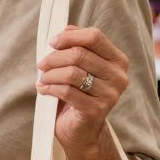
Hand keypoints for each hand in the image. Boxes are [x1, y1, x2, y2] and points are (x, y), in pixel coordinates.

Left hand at [36, 25, 129, 149]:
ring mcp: (110, 94)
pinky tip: (43, 89)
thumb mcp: (78, 67)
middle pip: (79, 54)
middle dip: (53, 58)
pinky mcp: (97, 109)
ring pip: (72, 73)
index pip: (94, 36)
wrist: (82, 131)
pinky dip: (49, 88)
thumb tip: (65, 28)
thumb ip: (75, 46)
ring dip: (50, 74)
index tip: (51, 43)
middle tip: (41, 65)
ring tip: (42, 78)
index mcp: (117, 60)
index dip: (69, 36)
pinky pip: (66, 91)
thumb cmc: (78, 94)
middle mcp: (119, 76)